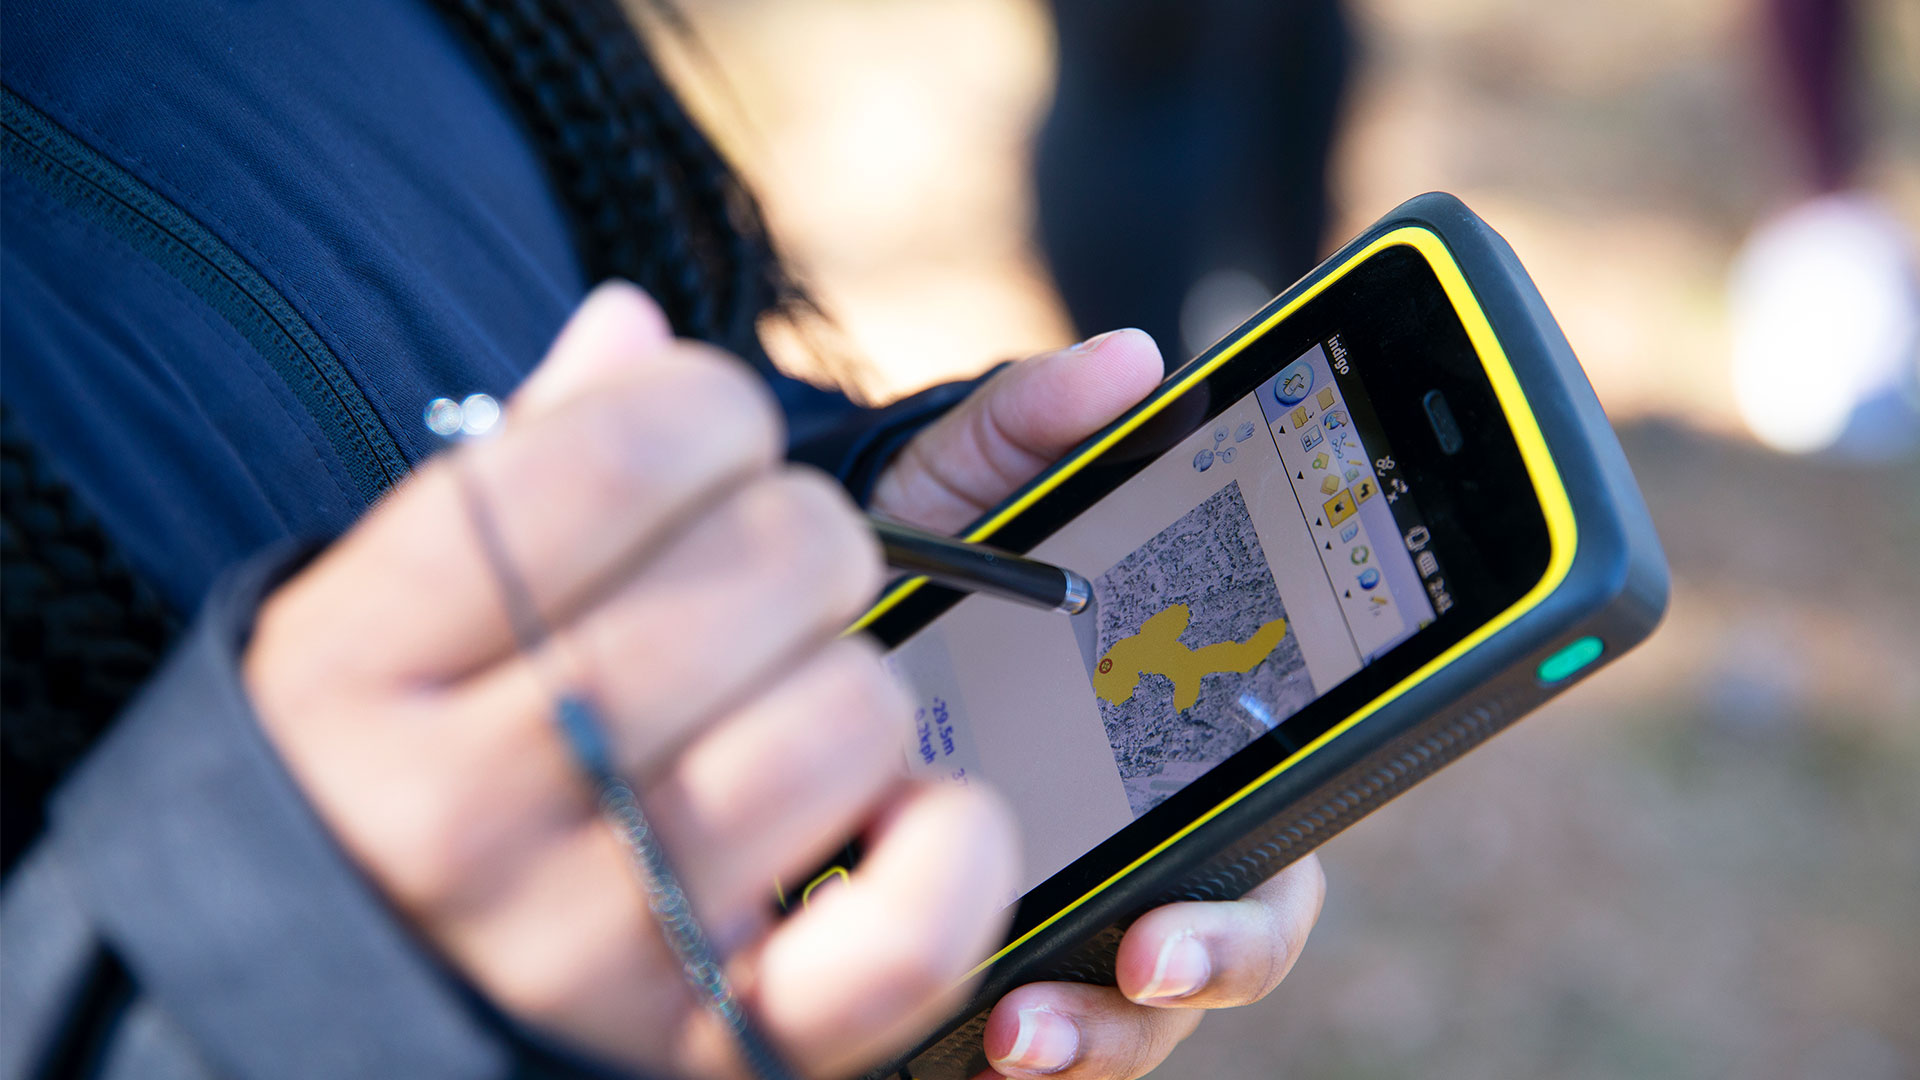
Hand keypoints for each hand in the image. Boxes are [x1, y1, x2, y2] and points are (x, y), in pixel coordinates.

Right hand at [244, 282, 1017, 1078]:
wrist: (328, 1012)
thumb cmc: (373, 777)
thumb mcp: (370, 616)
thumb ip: (508, 465)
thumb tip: (638, 325)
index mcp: (359, 669)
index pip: (621, 451)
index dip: (709, 406)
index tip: (706, 438)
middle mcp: (464, 816)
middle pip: (772, 563)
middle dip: (805, 529)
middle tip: (760, 573)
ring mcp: (594, 948)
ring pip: (854, 714)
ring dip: (857, 675)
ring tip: (782, 705)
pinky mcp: (713, 1050)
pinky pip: (913, 928)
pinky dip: (952, 841)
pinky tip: (890, 810)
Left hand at [871, 331, 1328, 1078]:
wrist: (803, 637)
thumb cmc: (923, 566)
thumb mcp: (961, 492)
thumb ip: (1033, 426)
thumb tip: (1137, 357)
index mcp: (1179, 726)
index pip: (1275, 803)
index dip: (1272, 863)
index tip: (1229, 873)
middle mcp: (1149, 831)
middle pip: (1237, 926)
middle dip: (1214, 957)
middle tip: (1152, 954)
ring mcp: (1078, 902)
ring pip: (1145, 1007)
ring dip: (1107, 1030)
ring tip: (1027, 1031)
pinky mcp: (999, 953)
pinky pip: (1050, 1028)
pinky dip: (1033, 1048)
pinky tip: (979, 1039)